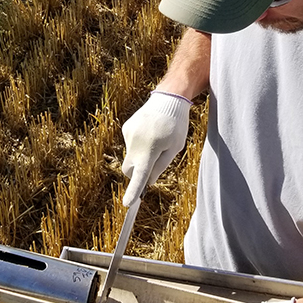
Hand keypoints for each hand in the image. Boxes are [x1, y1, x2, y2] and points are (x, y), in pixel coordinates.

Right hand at [121, 91, 191, 205]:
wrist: (168, 98)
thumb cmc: (176, 125)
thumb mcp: (174, 148)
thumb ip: (160, 166)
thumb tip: (148, 181)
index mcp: (149, 150)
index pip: (140, 175)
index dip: (134, 191)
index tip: (128, 203)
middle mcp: (135, 144)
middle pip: (129, 170)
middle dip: (137, 173)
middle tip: (153, 164)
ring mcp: (128, 135)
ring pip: (131, 155)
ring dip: (141, 155)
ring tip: (156, 139)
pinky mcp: (126, 128)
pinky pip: (131, 144)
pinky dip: (139, 144)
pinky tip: (150, 132)